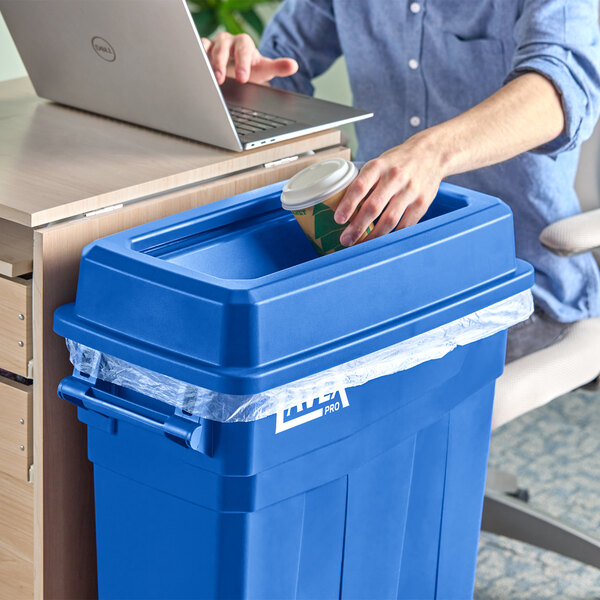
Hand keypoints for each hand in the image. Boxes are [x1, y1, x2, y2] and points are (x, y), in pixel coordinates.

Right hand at [202, 32, 297, 84]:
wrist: (238, 71)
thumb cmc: (251, 69)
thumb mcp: (264, 69)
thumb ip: (278, 67)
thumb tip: (294, 65)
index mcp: (244, 44)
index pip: (244, 50)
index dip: (242, 63)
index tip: (243, 78)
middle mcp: (228, 42)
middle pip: (223, 48)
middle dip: (221, 63)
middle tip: (221, 78)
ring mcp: (214, 46)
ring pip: (208, 49)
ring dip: (207, 62)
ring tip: (207, 76)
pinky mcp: (203, 51)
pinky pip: (197, 51)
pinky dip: (195, 58)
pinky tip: (195, 70)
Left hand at [334, 132, 446, 246]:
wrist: (431, 154)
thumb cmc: (398, 162)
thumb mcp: (379, 163)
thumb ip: (365, 182)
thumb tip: (344, 208)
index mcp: (379, 166)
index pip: (360, 187)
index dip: (347, 205)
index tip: (338, 220)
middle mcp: (395, 177)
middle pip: (373, 208)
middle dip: (357, 227)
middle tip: (346, 240)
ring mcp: (410, 191)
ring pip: (389, 220)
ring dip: (373, 236)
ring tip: (362, 244)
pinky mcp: (422, 203)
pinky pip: (405, 225)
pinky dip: (392, 235)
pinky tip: (382, 240)